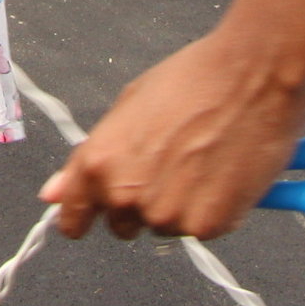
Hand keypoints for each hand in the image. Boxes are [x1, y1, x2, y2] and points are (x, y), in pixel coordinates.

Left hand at [37, 31, 304, 240]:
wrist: (252, 76)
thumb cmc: (191, 81)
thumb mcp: (126, 108)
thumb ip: (88, 160)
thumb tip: (52, 194)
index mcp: (98, 165)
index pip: (72, 219)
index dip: (81, 217)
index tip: (87, 218)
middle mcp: (126, 197)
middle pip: (122, 225)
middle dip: (138, 205)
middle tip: (167, 166)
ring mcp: (168, 216)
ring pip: (164, 227)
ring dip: (176, 207)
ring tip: (200, 161)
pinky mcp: (208, 226)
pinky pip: (201, 229)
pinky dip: (210, 210)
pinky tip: (221, 174)